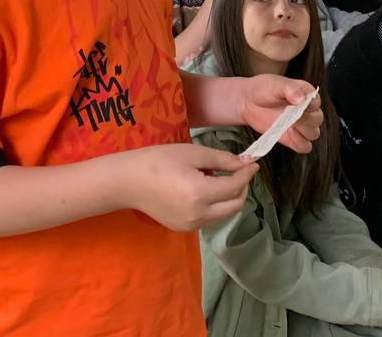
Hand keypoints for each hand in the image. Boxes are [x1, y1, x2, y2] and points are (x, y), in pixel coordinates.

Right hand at [124, 143, 256, 230]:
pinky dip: (215, 205)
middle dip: (242, 188)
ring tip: (218, 177)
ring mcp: (191, 226)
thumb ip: (222, 159)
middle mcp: (198, 215)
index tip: (253, 163)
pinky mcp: (184, 228)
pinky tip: (204, 189)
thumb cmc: (158, 160)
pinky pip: (209, 218)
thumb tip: (245, 163)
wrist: (128, 181)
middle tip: (239, 171)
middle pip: (235, 206)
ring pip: (223, 214)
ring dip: (229, 197)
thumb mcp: (192, 153)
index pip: (235, 187)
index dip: (246, 174)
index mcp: (200, 194)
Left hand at [238, 75, 322, 153]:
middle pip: (317, 120)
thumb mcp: (275, 84)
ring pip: (314, 134)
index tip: (298, 105)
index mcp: (305, 93)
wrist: (247, 102)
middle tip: (292, 117)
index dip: (310, 105)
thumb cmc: (262, 89)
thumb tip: (301, 99)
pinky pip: (304, 146)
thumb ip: (290, 89)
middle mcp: (306, 110)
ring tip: (288, 126)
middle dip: (307, 120)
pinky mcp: (292, 138)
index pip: (316, 102)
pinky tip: (288, 135)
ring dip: (304, 132)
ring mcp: (300, 125)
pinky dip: (300, 144)